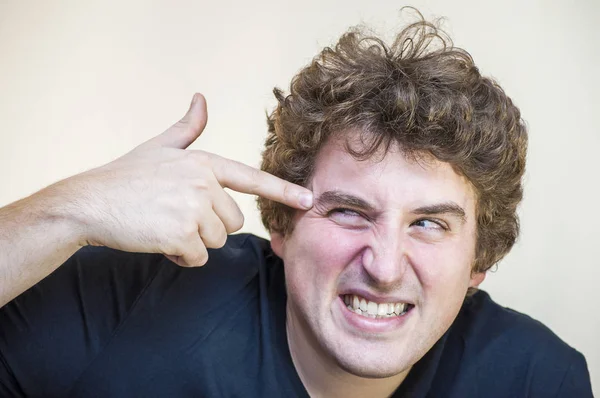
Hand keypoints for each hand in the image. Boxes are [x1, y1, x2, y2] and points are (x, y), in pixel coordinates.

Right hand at [63, 93, 312, 265]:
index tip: (309, 200)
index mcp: (204, 163)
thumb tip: (201, 98)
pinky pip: (197, 257)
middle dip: (208, 225)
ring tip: (164, 225)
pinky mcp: (181, 234)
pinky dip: (180, 256)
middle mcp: (204, 183)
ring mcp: (194, 208)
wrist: (88, 202)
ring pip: (216, 241)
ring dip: (193, 241)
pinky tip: (158, 240)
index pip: (251, 178)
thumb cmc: (125, 176)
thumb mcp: (159, 146)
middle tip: (175, 215)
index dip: (282, 190)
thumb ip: (187, 127)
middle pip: (232, 222)